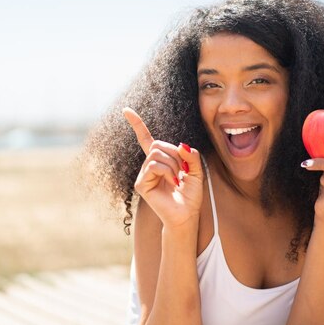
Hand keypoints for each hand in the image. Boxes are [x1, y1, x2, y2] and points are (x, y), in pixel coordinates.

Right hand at [123, 107, 203, 228]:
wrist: (187, 214)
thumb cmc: (191, 195)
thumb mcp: (197, 171)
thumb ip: (191, 155)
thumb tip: (180, 145)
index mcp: (161, 160)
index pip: (146, 139)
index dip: (137, 124)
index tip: (126, 110)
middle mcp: (149, 165)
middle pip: (158, 144)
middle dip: (175, 155)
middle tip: (183, 171)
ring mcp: (144, 174)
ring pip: (156, 154)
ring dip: (173, 165)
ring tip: (178, 179)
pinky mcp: (141, 184)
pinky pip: (154, 166)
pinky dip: (167, 172)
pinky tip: (172, 183)